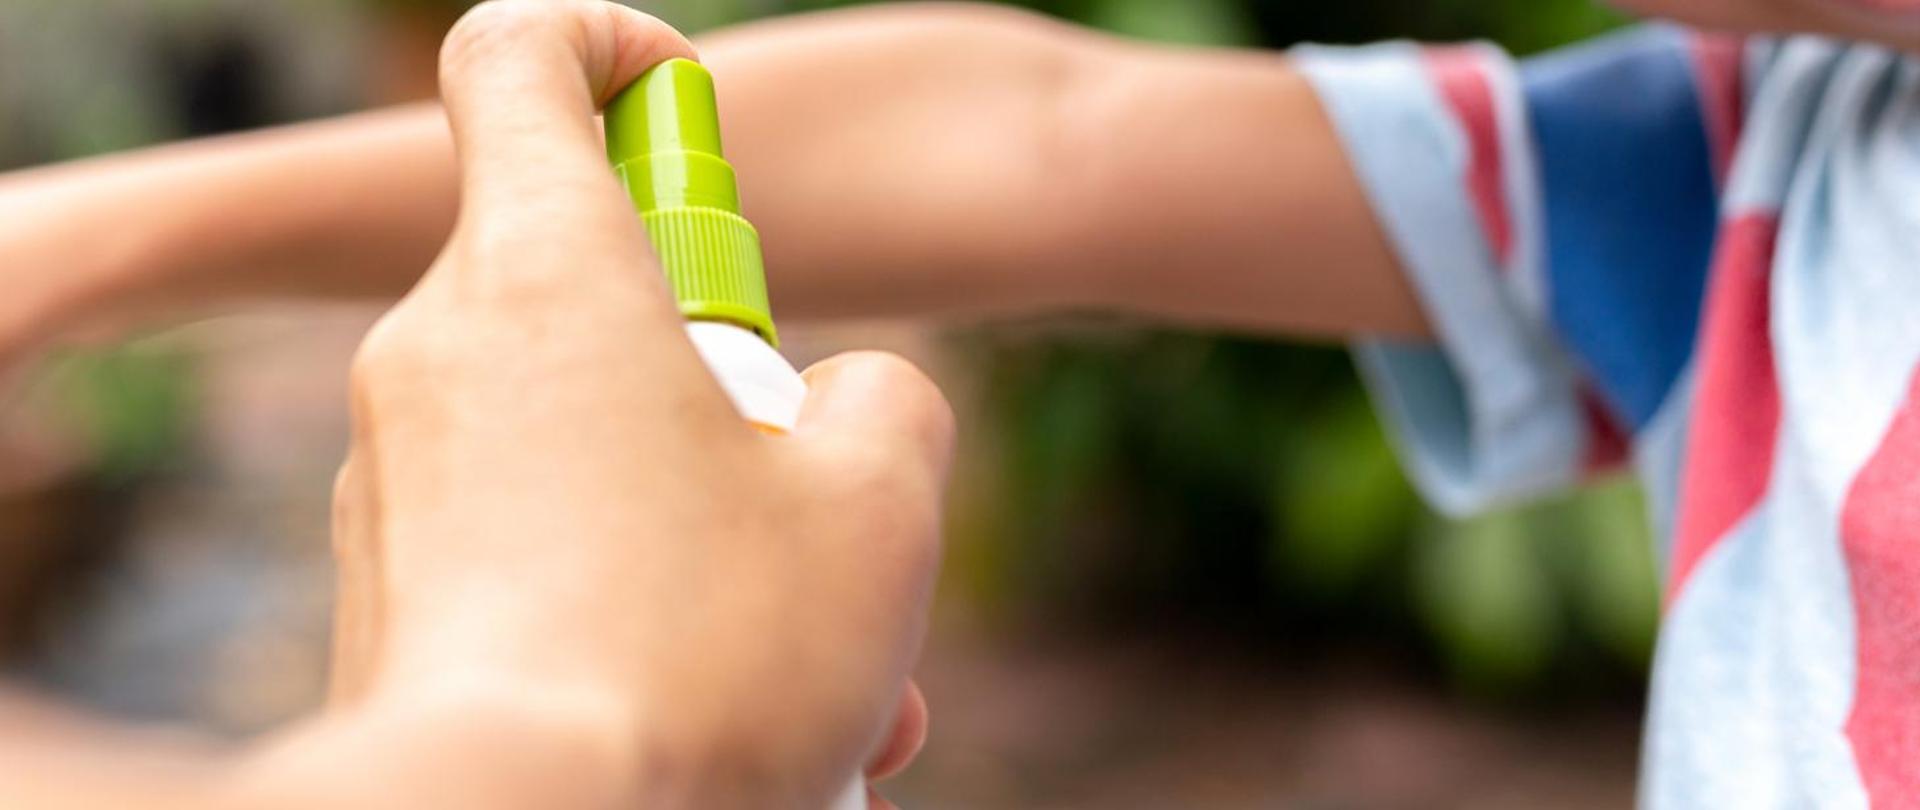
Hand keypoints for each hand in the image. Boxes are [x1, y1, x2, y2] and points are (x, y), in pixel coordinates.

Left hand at [325, 2, 950, 805]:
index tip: (689, 115)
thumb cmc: (706, 654)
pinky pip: (542, 551)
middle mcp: (440, 353)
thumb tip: (846, 405)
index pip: (520, 58)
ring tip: (829, 678)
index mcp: (547, 272)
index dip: (613, 50)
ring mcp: (396, 480)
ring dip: (718, 531)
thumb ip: (883, 400)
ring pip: (594, 450)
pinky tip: (737, 717)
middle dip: (737, 392)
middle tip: (818, 514)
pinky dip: (646, 606)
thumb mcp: (878, 502)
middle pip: (605, 292)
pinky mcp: (390, 595)